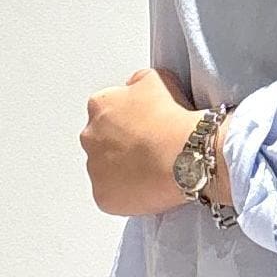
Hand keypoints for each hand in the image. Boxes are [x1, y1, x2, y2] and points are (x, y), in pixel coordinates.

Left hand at [79, 66, 204, 217]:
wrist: (187, 155)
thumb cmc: (174, 119)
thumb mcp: (158, 79)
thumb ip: (138, 81)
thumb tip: (133, 88)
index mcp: (99, 105)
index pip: (107, 112)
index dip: (129, 121)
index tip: (146, 128)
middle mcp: (89, 136)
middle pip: (102, 142)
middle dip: (121, 147)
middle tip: (149, 151)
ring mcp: (94, 169)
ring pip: (105, 171)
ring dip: (123, 171)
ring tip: (152, 171)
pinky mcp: (103, 196)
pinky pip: (111, 196)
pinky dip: (127, 195)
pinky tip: (148, 189)